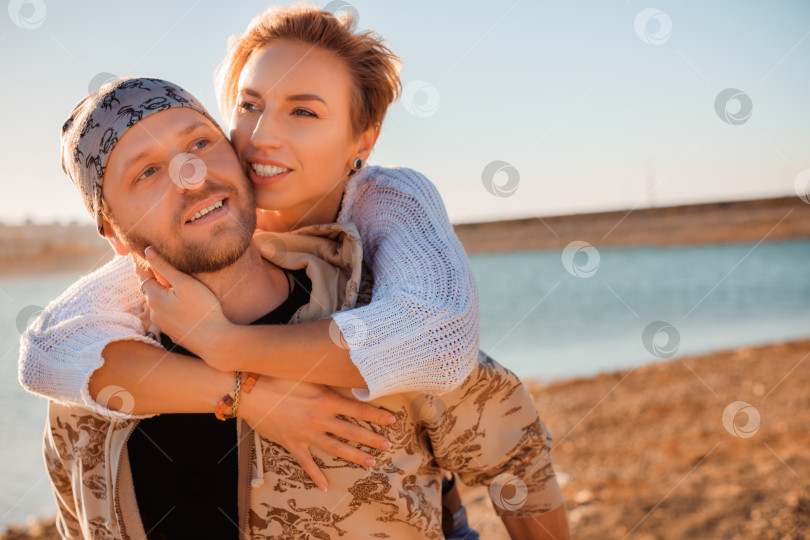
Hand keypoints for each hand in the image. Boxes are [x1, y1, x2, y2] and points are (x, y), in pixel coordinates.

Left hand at [136, 246, 230, 359]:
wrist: (215, 340)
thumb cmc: (202, 309)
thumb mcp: (185, 283)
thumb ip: (165, 267)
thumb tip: (148, 251)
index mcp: (154, 298)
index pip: (143, 275)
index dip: (142, 263)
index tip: (140, 253)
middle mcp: (154, 312)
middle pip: (150, 289)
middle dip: (153, 278)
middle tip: (158, 265)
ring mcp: (163, 324)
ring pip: (159, 303)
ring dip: (163, 293)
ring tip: (173, 284)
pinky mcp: (173, 332)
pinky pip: (167, 314)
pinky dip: (170, 306)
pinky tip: (183, 304)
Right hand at [238, 377, 395, 489]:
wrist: (250, 391)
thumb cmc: (277, 377)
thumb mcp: (307, 373)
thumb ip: (326, 380)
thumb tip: (345, 376)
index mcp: (326, 399)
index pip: (358, 408)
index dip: (376, 415)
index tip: (392, 419)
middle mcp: (320, 418)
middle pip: (352, 431)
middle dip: (371, 438)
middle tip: (387, 444)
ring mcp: (306, 433)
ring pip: (336, 448)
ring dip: (354, 456)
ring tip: (370, 462)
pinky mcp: (292, 443)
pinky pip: (307, 463)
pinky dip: (316, 475)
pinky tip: (326, 486)